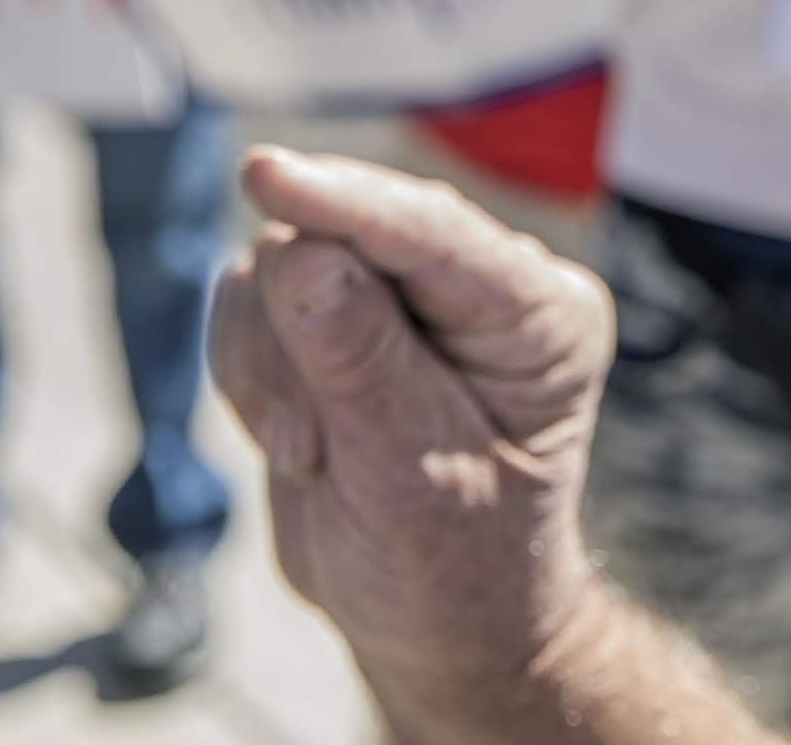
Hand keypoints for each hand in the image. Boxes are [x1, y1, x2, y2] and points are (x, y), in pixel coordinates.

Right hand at [209, 148, 615, 722]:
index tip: (266, 174)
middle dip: (300, 338)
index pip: (438, 234)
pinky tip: (298, 440)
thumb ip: (360, 363)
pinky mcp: (339, 310)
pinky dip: (249, 372)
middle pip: (349, 238)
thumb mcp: (413, 476)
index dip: (349, 203)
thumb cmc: (450, 558)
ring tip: (314, 458)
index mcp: (541, 314)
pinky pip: (251, 300)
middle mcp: (482, 284)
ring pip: (282, 267)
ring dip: (271, 370)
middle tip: (308, 445)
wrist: (432, 615)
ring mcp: (406, 292)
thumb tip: (299, 255)